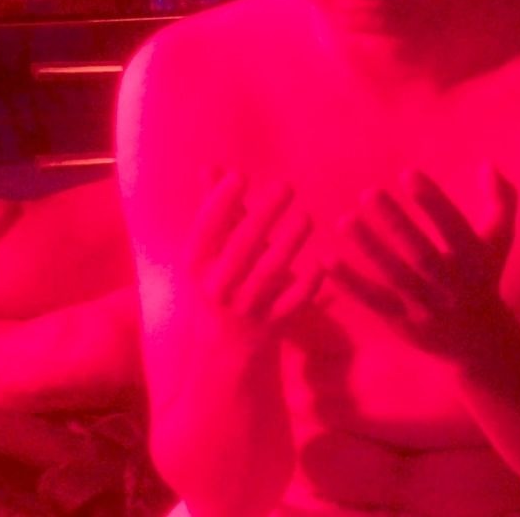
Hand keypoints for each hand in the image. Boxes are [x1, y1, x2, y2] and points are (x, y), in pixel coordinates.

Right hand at [185, 172, 321, 340]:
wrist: (222, 354)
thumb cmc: (219, 287)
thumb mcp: (210, 254)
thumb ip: (216, 211)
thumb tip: (212, 165)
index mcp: (198, 266)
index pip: (204, 231)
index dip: (219, 203)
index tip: (240, 175)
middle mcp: (217, 287)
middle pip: (239, 249)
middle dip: (262, 216)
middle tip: (286, 186)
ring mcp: (244, 308)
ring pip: (267, 275)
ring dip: (288, 244)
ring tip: (306, 217)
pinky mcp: (270, 325)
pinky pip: (291, 304)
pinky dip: (306, 285)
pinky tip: (321, 263)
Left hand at [326, 165, 517, 362]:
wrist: (481, 343)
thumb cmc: (484, 276)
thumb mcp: (500, 239)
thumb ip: (501, 200)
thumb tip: (488, 164)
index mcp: (474, 258)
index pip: (453, 226)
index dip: (432, 201)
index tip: (407, 173)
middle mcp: (450, 284)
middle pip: (421, 252)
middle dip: (395, 223)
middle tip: (369, 193)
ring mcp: (426, 306)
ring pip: (395, 276)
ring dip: (369, 249)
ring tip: (345, 220)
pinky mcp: (403, 323)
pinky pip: (374, 301)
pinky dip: (350, 282)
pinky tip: (328, 258)